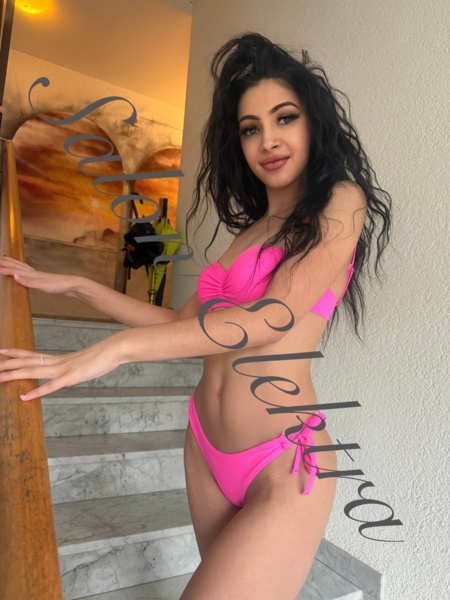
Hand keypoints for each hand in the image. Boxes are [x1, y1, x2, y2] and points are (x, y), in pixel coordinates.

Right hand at [0, 256, 79, 295]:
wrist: (72, 285)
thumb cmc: (58, 285)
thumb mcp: (42, 285)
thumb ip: (28, 281)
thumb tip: (15, 275)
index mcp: (32, 274)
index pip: (14, 270)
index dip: (3, 269)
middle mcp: (34, 273)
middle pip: (17, 266)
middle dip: (7, 262)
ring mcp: (38, 275)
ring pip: (22, 267)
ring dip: (13, 263)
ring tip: (6, 259)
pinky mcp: (42, 279)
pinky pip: (28, 271)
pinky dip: (23, 269)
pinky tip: (24, 271)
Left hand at [0, 337, 123, 399]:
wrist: (114, 349)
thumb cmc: (104, 355)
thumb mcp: (86, 362)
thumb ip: (76, 366)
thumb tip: (74, 370)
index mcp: (60, 359)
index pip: (32, 355)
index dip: (16, 353)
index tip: (2, 351)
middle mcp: (57, 362)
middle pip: (27, 362)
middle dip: (7, 364)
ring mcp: (63, 370)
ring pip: (33, 371)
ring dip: (14, 375)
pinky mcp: (70, 378)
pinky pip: (50, 387)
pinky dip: (36, 392)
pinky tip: (24, 397)